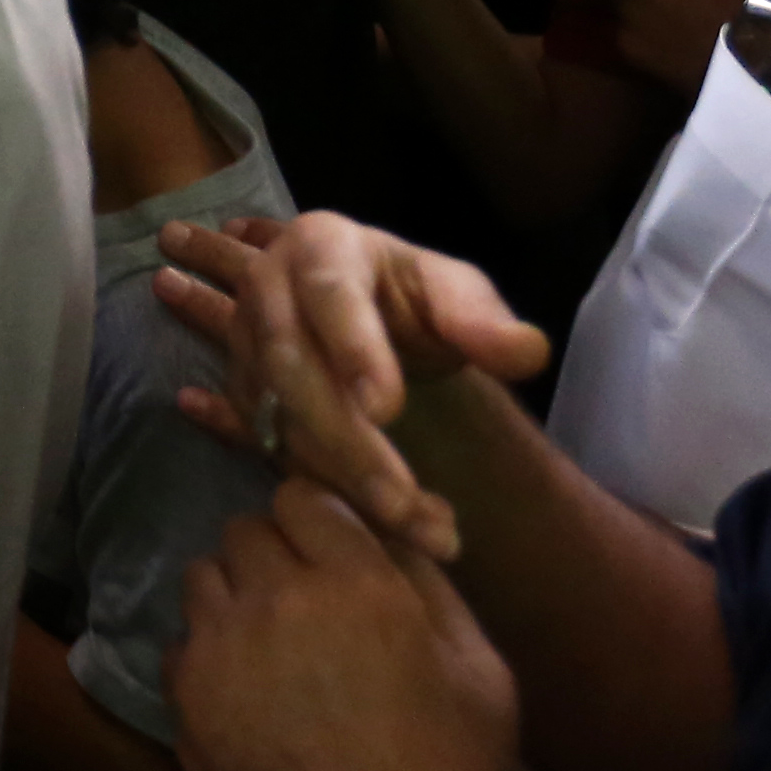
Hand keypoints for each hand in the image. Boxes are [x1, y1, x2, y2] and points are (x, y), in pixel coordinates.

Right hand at [153, 210, 548, 559]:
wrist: (364, 311)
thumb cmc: (412, 297)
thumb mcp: (456, 293)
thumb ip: (487, 322)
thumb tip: (528, 351)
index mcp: (321, 246)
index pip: (331, 295)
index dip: (354, 350)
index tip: (387, 410)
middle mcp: (267, 288)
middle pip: (291, 365)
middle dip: (346, 440)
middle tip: (403, 502)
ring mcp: (243, 342)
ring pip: (277, 417)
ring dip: (339, 477)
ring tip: (411, 525)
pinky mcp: (242, 393)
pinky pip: (269, 446)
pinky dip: (324, 488)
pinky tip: (379, 524)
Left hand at [169, 487, 529, 770]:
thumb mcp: (480, 668)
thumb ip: (426, 582)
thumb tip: (384, 524)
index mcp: (359, 585)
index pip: (303, 495)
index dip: (321, 523)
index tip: (336, 558)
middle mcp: (278, 602)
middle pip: (246, 530)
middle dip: (277, 557)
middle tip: (311, 610)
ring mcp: (220, 652)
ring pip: (204, 578)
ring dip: (236, 599)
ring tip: (276, 652)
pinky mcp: (185, 702)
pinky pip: (183, 643)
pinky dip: (210, 657)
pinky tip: (251, 700)